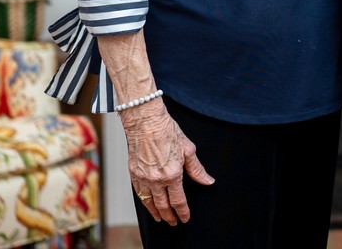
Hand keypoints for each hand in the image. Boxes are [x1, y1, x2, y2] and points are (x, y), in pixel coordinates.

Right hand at [123, 103, 213, 224]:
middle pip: (163, 206)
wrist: (145, 120)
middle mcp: (157, 179)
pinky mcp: (133, 173)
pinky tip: (148, 204)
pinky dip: (145, 202)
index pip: (179, 201)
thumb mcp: (188, 149)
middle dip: (170, 216)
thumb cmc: (166, 130)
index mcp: (173, 174)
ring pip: (150, 203)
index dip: (183, 212)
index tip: (185, 218)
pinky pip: (139, 193)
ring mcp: (143, 177)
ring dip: (156, 213)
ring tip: (161, 218)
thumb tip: (207, 180)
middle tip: (174, 222)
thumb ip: (197, 169)